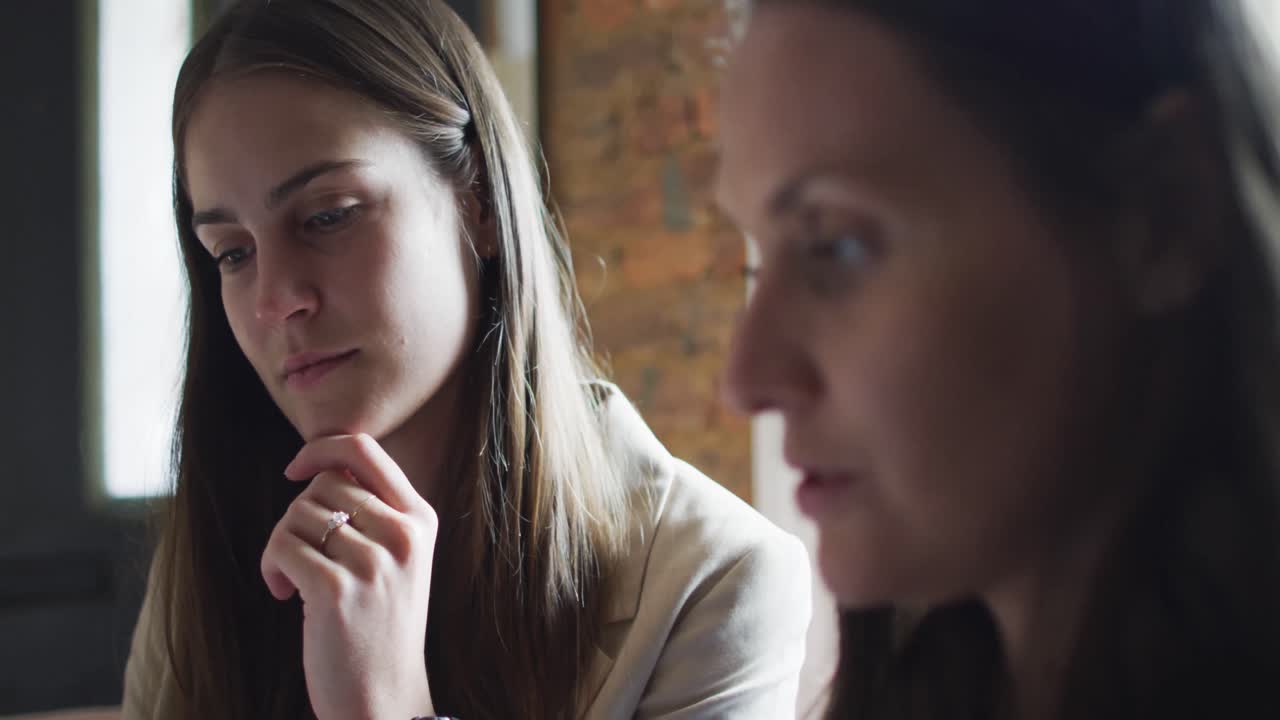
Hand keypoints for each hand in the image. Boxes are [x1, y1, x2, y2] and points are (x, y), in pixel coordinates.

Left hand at [261, 434, 437, 719]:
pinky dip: (271, 567)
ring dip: (281, 545)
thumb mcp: (398, 559)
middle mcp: (403, 535)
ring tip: (293, 580)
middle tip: (300, 554)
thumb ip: (373, 511)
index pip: (365, 449)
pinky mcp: (337, 591)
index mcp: (420, 520)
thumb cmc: (380, 626)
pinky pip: (282, 547)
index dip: (321, 448)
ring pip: (297, 515)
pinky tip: (285, 594)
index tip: (296, 469)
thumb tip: (322, 463)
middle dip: (298, 514)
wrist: (385, 698)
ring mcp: (373, 563)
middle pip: (324, 483)